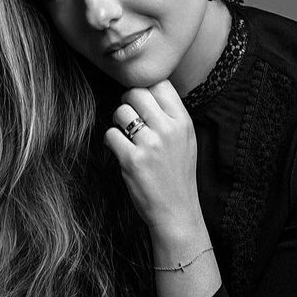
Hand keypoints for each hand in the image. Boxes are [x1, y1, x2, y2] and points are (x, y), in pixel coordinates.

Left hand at [103, 80, 201, 231]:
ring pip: (121, 111)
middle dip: (127, 102)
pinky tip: (119, 150)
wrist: (176, 211)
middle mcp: (168, 129)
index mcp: (183, 121)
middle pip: (136, 92)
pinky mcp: (132, 160)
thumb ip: (170, 116)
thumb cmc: (178, 175)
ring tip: (124, 135)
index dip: (146, 89)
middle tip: (128, 117)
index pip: (160, 84)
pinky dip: (110, 141)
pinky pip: (111, 134)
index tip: (142, 103)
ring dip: (117, 121)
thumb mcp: (186, 140)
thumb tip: (147, 90)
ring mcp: (150, 144)